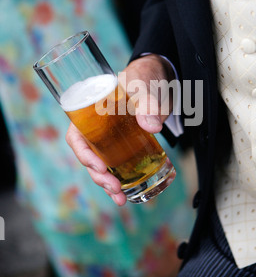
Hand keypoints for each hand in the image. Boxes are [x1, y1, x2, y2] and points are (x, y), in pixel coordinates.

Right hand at [65, 54, 174, 205]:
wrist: (157, 78)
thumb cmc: (143, 77)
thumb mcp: (144, 86)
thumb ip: (148, 103)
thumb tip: (152, 126)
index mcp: (90, 112)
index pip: (76, 137)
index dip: (83, 154)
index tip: (99, 166)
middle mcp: (97, 129)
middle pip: (90, 157)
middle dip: (99, 177)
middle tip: (115, 189)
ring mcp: (112, 139)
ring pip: (104, 165)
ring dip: (110, 184)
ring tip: (121, 199)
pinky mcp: (126, 145)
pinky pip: (121, 165)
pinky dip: (126, 179)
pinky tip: (133, 193)